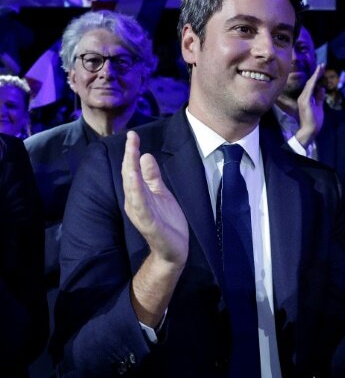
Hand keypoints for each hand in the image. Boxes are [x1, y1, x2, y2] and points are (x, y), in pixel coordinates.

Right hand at [121, 131, 188, 266]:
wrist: (174, 250)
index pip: (132, 170)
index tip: (133, 134)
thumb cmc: (167, 222)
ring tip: (130, 154)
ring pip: (133, 190)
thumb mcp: (161, 193)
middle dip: (129, 156)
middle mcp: (134, 203)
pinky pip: (141, 208)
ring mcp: (140, 214)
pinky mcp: (149, 225)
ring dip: (130, 172)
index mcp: (137, 195)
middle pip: (129, 176)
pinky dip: (137, 195)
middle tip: (131, 137)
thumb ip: (152, 177)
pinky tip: (135, 183)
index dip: (131, 152)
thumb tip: (144, 155)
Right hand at [295, 64, 325, 148]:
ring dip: (316, 75)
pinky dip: (313, 81)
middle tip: (322, 64)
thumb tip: (321, 88)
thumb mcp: (319, 107)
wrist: (310, 130)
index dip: (316, 77)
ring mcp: (303, 99)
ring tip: (321, 67)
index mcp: (306, 98)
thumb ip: (319, 98)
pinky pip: (310, 89)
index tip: (321, 69)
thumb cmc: (314, 121)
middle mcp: (303, 97)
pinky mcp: (305, 101)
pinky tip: (317, 75)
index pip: (311, 85)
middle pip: (310, 82)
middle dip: (317, 73)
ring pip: (310, 84)